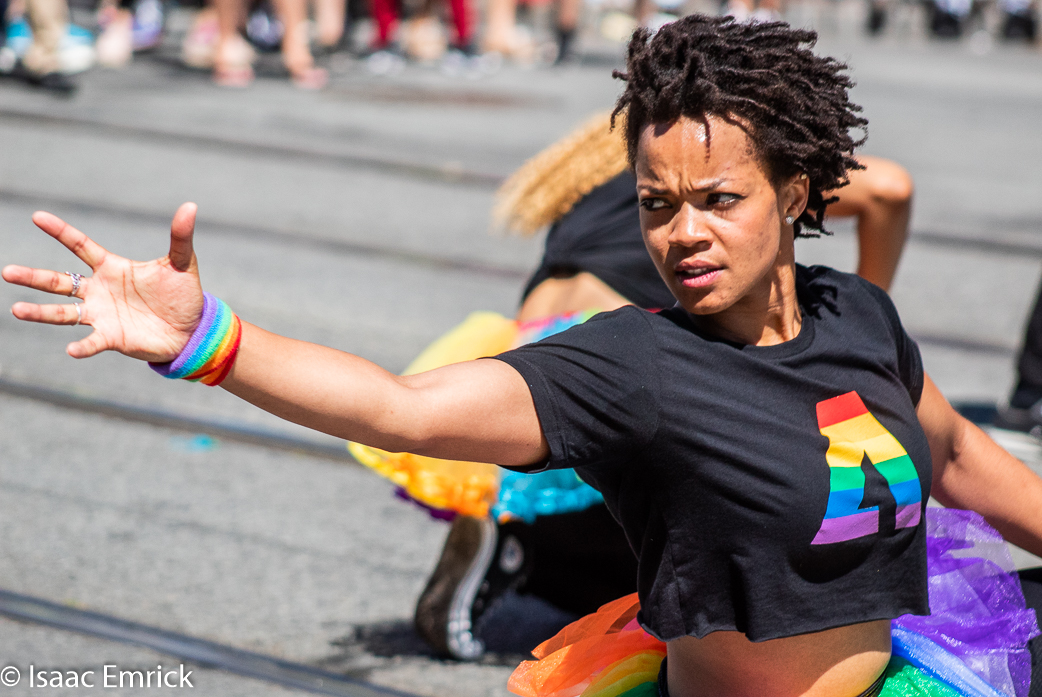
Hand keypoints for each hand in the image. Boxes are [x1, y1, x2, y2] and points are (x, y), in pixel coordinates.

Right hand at [2, 203, 205, 361]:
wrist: (191, 330)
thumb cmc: (182, 295)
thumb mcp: (182, 264)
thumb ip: (180, 237)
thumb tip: (191, 207)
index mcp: (112, 268)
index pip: (80, 246)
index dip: (60, 232)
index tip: (37, 217)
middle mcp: (99, 290)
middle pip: (59, 281)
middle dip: (34, 277)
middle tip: (8, 272)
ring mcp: (101, 315)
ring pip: (63, 313)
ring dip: (40, 312)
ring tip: (16, 310)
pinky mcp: (111, 337)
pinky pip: (91, 342)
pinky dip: (82, 346)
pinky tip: (72, 349)